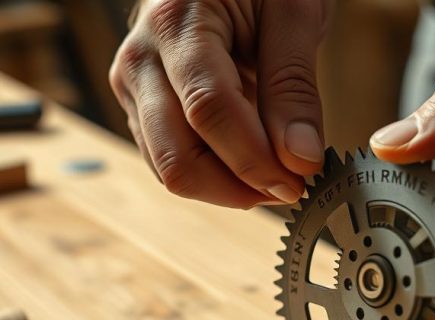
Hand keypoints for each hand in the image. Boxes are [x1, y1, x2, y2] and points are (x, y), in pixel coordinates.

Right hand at [110, 0, 331, 207]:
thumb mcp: (294, 14)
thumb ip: (294, 86)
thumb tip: (300, 159)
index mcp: (175, 22)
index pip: (208, 110)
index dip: (255, 158)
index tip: (300, 182)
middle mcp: (140, 57)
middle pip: (176, 154)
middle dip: (238, 186)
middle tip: (291, 187)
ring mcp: (134, 87)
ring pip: (169, 169)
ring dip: (227, 188)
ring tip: (276, 175)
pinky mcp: (141, 108)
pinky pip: (170, 161)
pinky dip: (214, 176)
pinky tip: (252, 164)